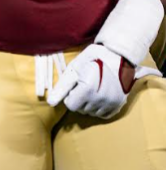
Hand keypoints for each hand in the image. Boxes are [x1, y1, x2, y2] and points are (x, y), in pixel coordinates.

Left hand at [47, 44, 161, 118]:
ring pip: (92, 113)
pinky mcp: (120, 103)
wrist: (120, 55)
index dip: (70, 96)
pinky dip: (100, 108)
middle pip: (81, 110)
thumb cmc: (94, 58)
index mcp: (88, 90)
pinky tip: (100, 96)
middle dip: (79, 100)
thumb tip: (50, 102)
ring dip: (89, 104)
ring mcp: (112, 102)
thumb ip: (62, 87)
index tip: (75, 86)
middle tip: (85, 85)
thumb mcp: (75, 69)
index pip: (71, 106)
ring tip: (93, 89)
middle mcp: (101, 99)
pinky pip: (105, 114)